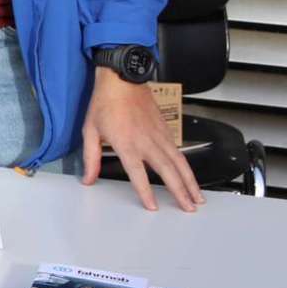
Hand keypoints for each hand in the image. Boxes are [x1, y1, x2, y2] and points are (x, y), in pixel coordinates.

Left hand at [81, 69, 203, 212]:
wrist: (122, 79)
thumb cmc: (105, 103)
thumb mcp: (90, 131)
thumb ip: (91, 158)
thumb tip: (88, 178)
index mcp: (126, 144)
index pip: (138, 173)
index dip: (146, 192)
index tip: (153, 207)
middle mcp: (146, 141)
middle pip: (167, 171)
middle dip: (179, 191)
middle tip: (189, 208)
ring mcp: (159, 135)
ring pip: (179, 162)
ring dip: (190, 181)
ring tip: (198, 198)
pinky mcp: (165, 129)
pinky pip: (178, 151)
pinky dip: (187, 166)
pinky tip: (191, 176)